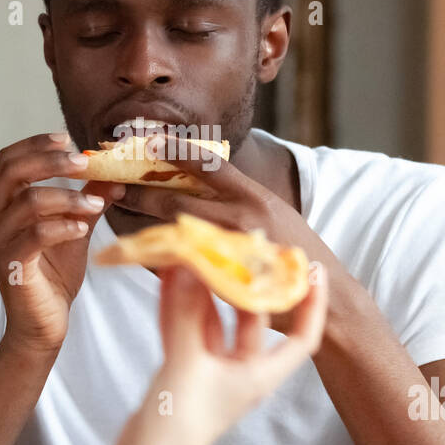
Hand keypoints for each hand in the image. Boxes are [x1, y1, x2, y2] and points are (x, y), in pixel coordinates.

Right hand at [0, 133, 123, 355]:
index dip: (35, 144)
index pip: (8, 161)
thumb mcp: (76, 229)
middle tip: (83, 162)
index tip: (68, 139)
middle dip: (49, 160)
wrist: (44, 325)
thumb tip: (115, 174)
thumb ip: (89, 200)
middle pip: (11, 171)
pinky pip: (33, 236)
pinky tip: (83, 228)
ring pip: (27, 202)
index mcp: (5, 206)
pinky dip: (62, 226)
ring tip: (96, 205)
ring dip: (67, 197)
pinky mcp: (12, 266)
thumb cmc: (55, 276)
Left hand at [116, 135, 340, 332]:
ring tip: (117, 215)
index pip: (210, 165)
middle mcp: (244, 219)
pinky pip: (183, 267)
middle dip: (142, 192)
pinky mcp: (225, 281)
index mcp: (255, 197)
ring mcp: (232, 252)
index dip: (175, 150)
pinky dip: (160, 259)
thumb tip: (203, 185)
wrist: (329, 302)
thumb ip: (240, 201)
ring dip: (143, 225)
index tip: (147, 141)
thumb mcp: (274, 214)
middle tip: (115, 185)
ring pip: (174, 233)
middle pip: (179, 200)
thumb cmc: (296, 256)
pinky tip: (140, 254)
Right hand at [143, 264, 327, 444]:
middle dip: (245, 284)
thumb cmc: (178, 423)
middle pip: (253, 319)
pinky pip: (188, 331)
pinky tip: (169, 279)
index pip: (303, 338)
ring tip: (199, 254)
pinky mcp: (186, 372)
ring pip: (216, 321)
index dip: (312, 305)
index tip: (313, 270)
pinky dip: (180, 307)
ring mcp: (213, 371)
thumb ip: (187, 313)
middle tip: (242, 247)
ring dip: (205, 291)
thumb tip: (189, 268)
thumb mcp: (186, 362)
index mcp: (259, 375)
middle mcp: (241, 371)